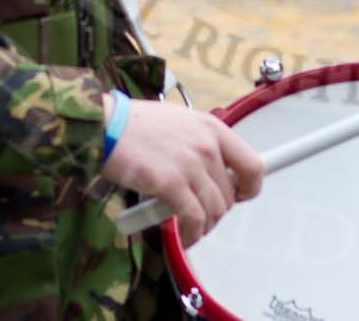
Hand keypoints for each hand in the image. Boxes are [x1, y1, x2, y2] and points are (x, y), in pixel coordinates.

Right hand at [99, 99, 264, 245]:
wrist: (106, 126)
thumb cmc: (136, 125)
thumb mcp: (181, 122)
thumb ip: (201, 143)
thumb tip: (213, 171)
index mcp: (212, 128)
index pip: (253, 165)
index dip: (250, 187)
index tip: (240, 195)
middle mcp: (207, 146)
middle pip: (229, 194)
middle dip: (216, 211)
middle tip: (200, 214)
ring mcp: (190, 165)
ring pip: (214, 210)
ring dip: (204, 226)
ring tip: (190, 228)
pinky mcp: (170, 184)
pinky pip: (194, 219)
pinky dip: (192, 233)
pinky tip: (184, 236)